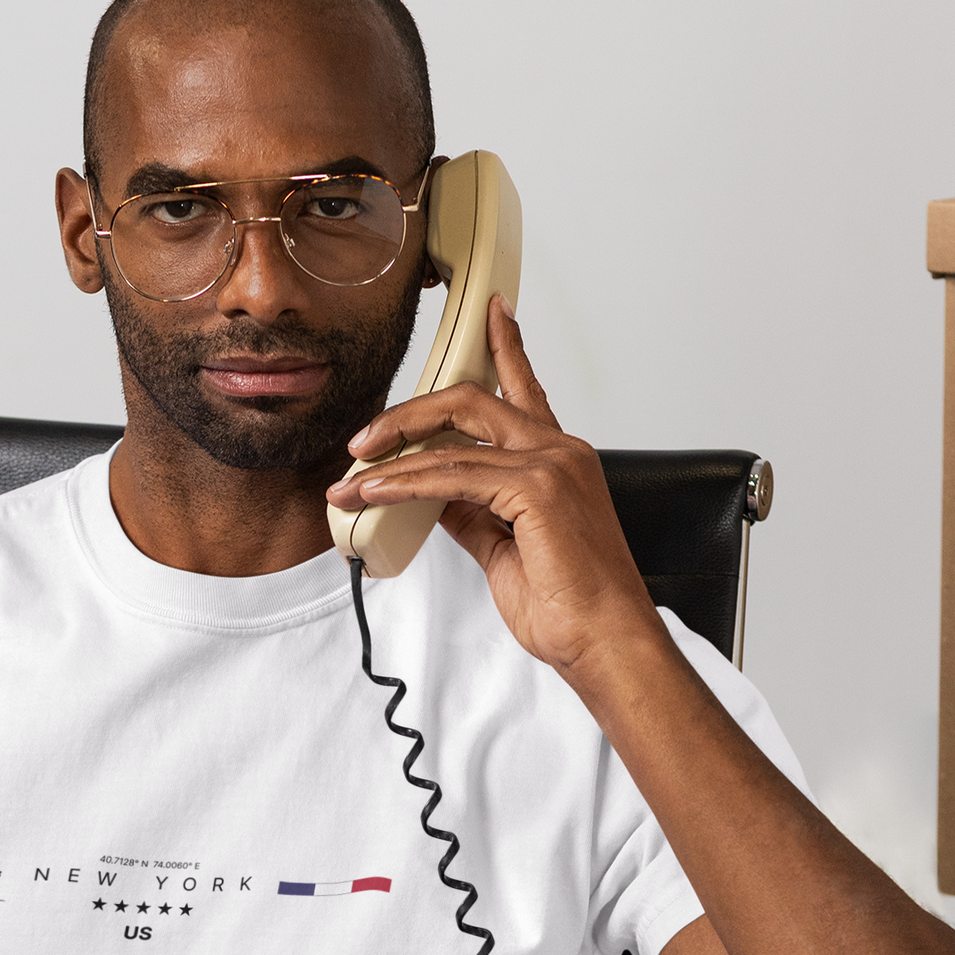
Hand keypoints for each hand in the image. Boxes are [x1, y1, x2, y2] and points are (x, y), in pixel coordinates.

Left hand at [326, 300, 660, 679]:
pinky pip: (453, 475)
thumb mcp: (504, 548)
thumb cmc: (568, 605)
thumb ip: (471, 513)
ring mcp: (552, 465)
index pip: (523, 391)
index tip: (492, 313)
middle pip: (473, 400)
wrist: (603, 641)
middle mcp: (560, 450)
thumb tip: (431, 495)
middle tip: (364, 439)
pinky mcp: (537, 489)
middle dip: (409, 413)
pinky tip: (376, 491)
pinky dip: (406, 482)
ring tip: (351, 478)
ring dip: (393, 456)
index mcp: (560, 459)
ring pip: (454, 436)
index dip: (505, 349)